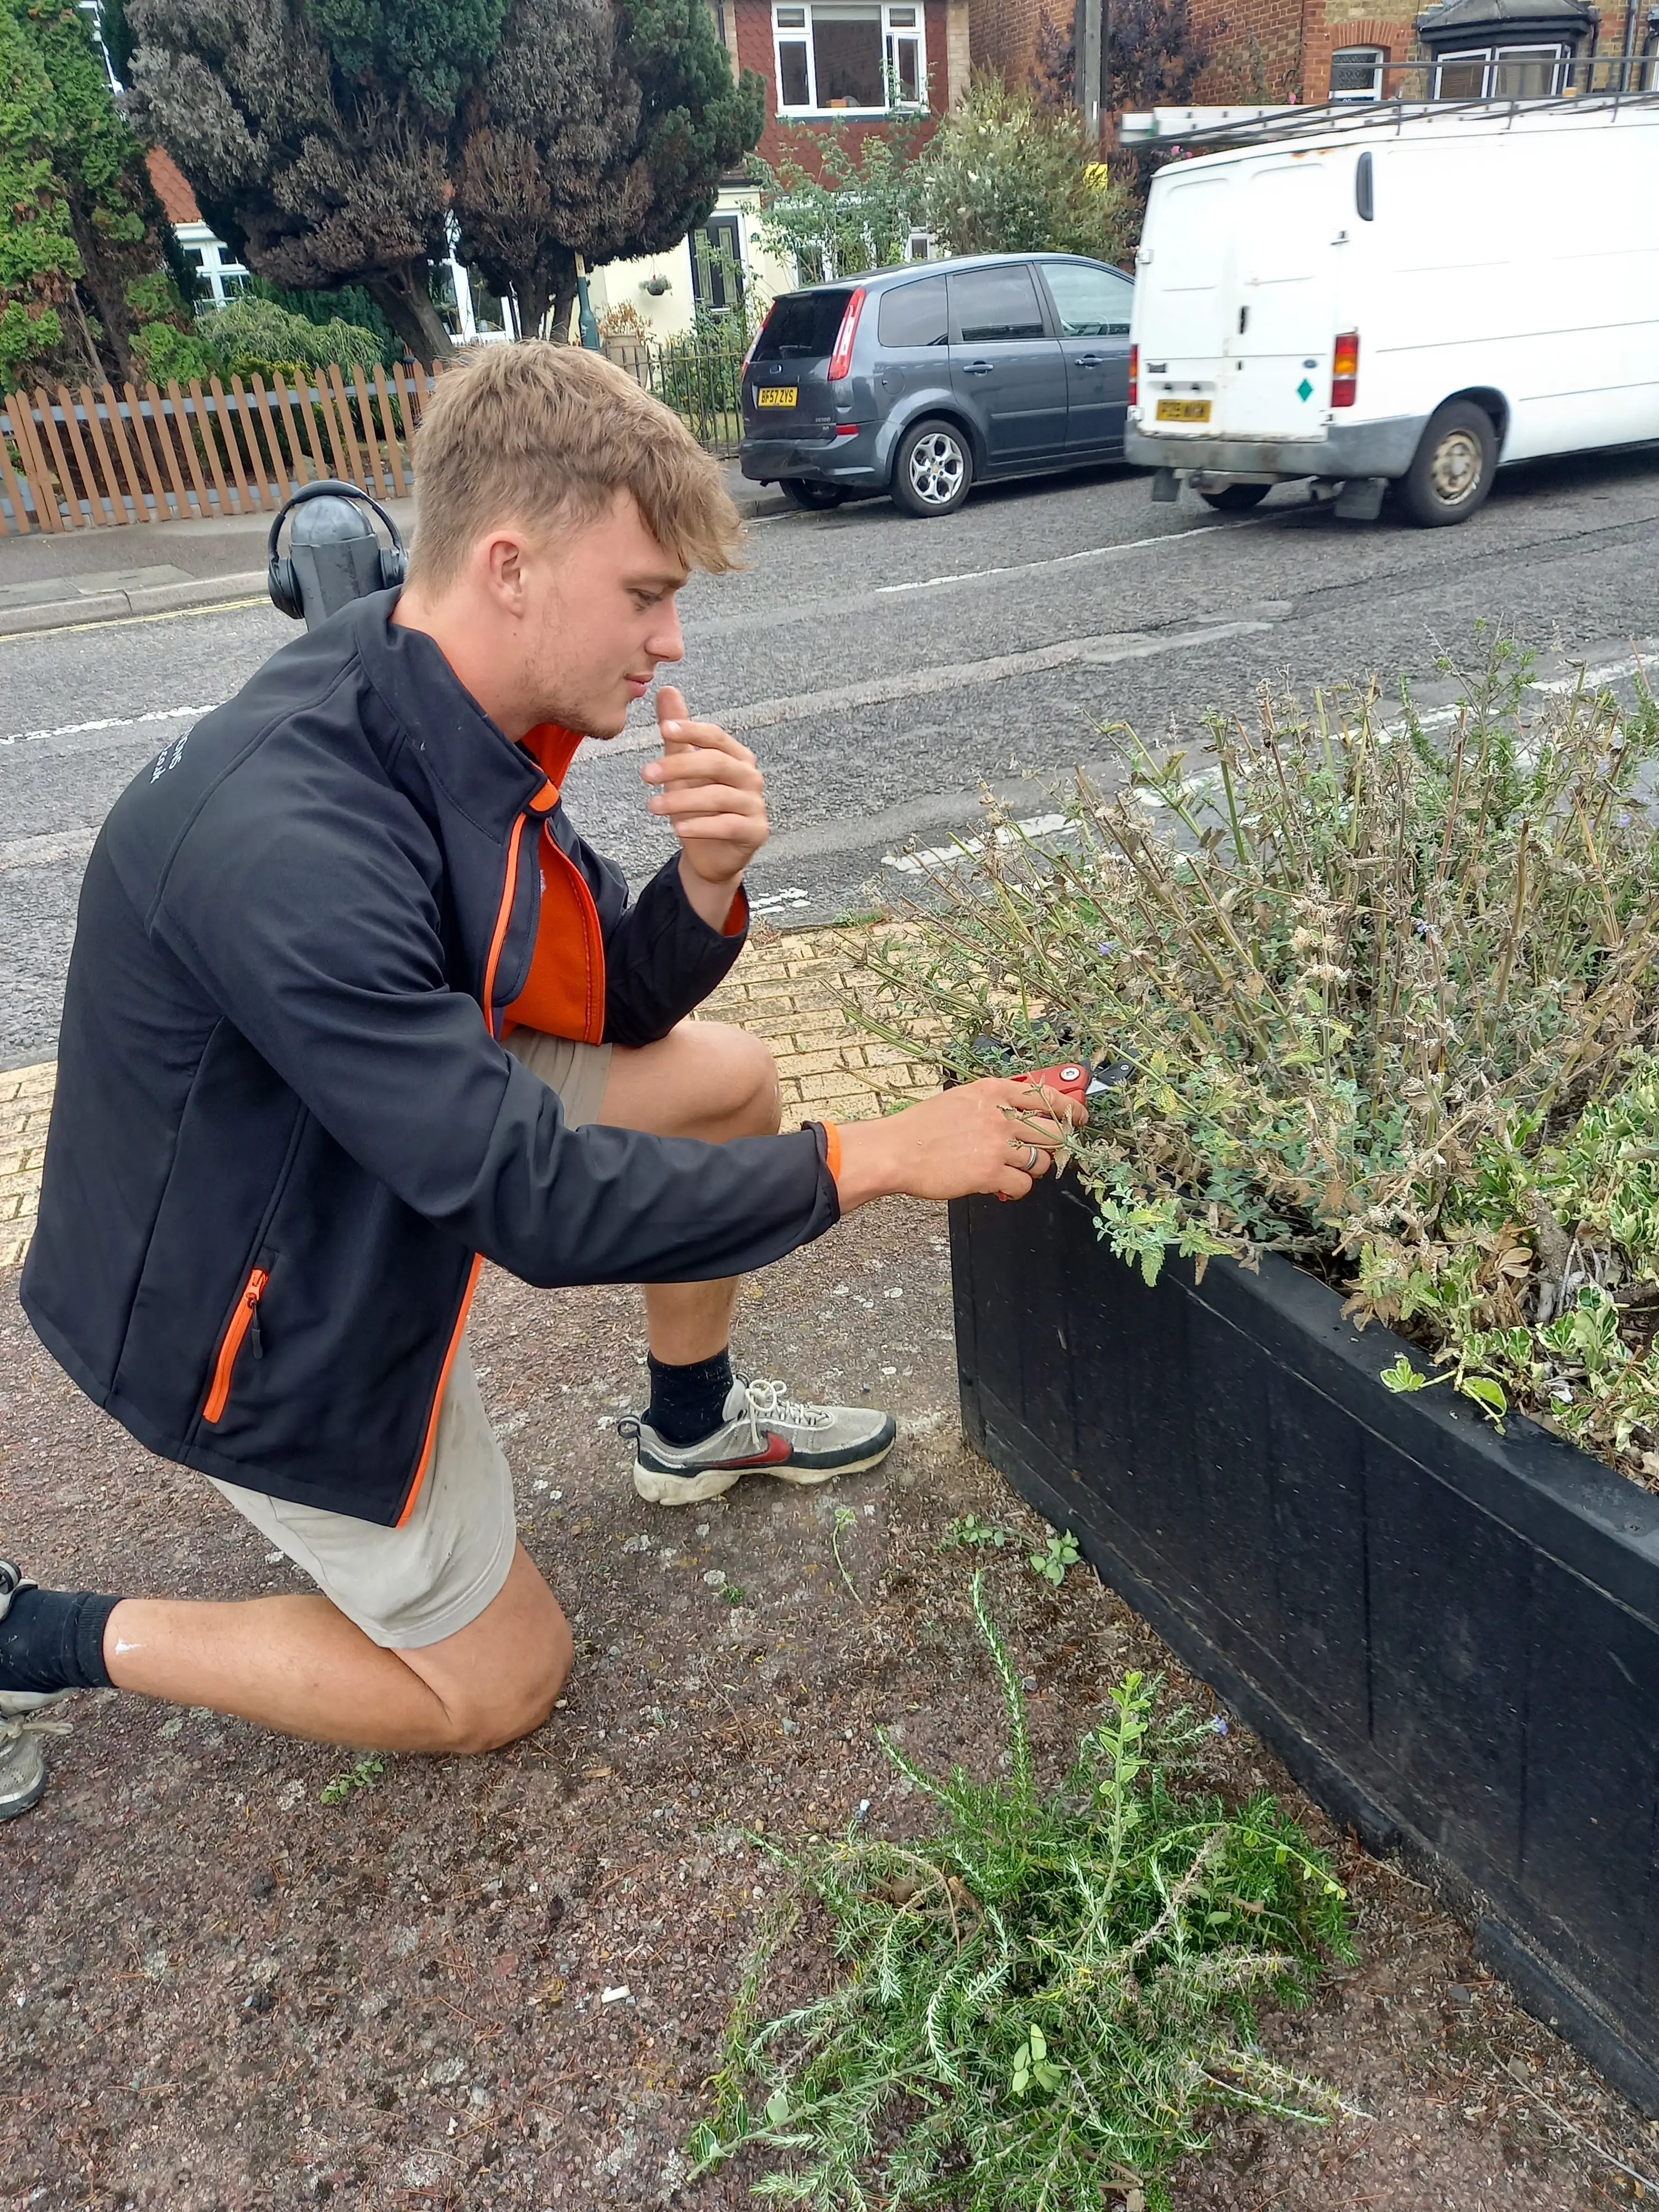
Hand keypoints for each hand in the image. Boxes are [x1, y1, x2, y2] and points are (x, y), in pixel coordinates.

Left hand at [643, 688, 768, 918]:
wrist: (712, 854)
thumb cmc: (699, 806)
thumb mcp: (684, 768)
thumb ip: (678, 734)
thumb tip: (667, 689)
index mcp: (736, 756)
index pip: (716, 737)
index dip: (692, 731)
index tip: (665, 729)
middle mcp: (750, 776)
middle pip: (716, 763)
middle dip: (678, 766)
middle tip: (646, 773)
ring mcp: (755, 804)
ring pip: (718, 795)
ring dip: (682, 800)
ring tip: (653, 806)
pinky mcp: (755, 831)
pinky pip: (728, 825)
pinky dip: (702, 826)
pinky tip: (678, 828)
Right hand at [833, 1079, 1084, 1211]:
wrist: (897, 1151)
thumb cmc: (921, 1127)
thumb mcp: (960, 1099)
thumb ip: (991, 1102)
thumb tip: (1020, 1112)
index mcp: (993, 1091)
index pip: (1046, 1096)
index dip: (1070, 1108)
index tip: (1079, 1117)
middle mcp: (1000, 1115)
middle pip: (1052, 1131)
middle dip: (1056, 1146)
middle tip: (1049, 1153)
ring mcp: (997, 1144)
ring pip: (1042, 1161)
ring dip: (1033, 1169)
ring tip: (1014, 1170)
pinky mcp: (990, 1173)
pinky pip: (1023, 1185)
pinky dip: (1016, 1189)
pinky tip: (1001, 1186)